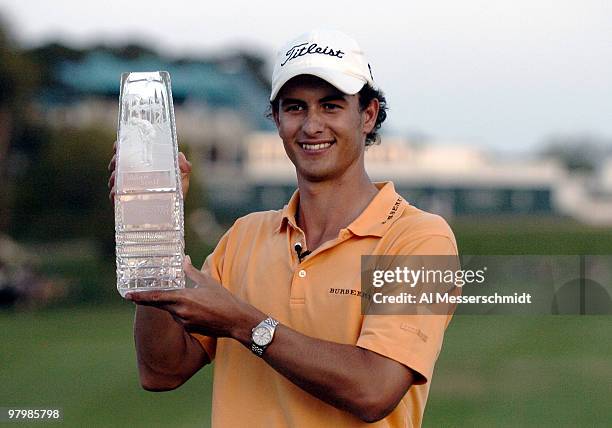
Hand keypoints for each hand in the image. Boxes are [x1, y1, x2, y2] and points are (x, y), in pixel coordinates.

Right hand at [107, 141, 192, 202]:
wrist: (171, 220)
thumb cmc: (175, 199)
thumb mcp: (182, 182)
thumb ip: (184, 168)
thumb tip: (180, 156)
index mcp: (145, 168)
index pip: (130, 154)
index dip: (121, 148)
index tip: (117, 146)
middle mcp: (134, 178)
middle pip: (119, 165)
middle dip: (115, 161)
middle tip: (117, 162)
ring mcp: (128, 190)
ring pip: (115, 180)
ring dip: (113, 177)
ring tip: (116, 177)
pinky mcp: (126, 204)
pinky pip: (115, 197)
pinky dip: (113, 194)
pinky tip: (115, 192)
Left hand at [125, 256, 260, 338]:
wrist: (236, 320)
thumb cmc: (224, 300)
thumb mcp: (208, 282)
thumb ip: (192, 272)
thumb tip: (184, 259)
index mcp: (184, 297)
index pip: (157, 297)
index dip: (141, 296)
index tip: (128, 295)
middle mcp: (181, 311)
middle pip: (162, 304)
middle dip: (155, 299)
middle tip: (146, 293)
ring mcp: (185, 322)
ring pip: (173, 311)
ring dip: (176, 305)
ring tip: (194, 300)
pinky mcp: (190, 329)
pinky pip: (181, 319)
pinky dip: (185, 313)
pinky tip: (200, 310)